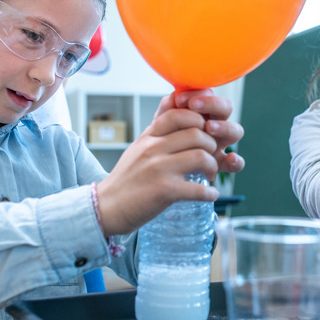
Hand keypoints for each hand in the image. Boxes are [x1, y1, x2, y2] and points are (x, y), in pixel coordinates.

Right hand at [96, 89, 243, 234]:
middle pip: (197, 134)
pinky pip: (198, 188)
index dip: (198, 120)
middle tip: (212, 157)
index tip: (204, 132)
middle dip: (211, 145)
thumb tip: (174, 111)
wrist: (106, 207)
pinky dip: (209, 193)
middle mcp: (153, 148)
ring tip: (211, 174)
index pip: (178, 114)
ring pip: (201, 157)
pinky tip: (210, 195)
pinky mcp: (164, 191)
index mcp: (149, 137)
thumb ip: (157, 132)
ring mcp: (159, 168)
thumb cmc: (126, 179)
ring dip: (213, 167)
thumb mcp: (138, 148)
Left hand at [160, 89, 244, 173]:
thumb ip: (167, 110)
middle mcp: (215, 125)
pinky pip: (236, 163)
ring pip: (235, 131)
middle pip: (225, 108)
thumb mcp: (162, 124)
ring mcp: (220, 144)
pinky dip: (237, 161)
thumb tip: (173, 96)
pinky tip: (231, 158)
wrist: (160, 165)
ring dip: (224, 127)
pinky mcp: (221, 163)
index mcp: (203, 112)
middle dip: (211, 104)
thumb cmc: (164, 140)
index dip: (198, 93)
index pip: (208, 95)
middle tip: (194, 105)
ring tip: (209, 127)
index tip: (180, 99)